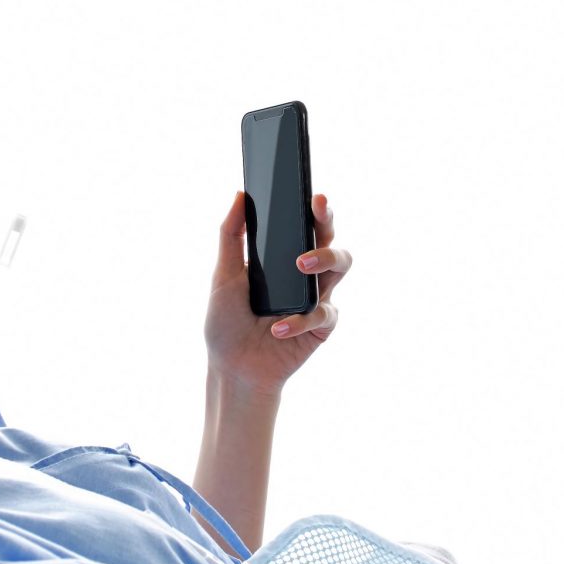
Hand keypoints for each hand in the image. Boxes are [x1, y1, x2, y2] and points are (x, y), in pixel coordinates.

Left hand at [204, 191, 351, 394]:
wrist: (233, 369)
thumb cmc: (227, 323)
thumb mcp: (223, 276)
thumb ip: (231, 236)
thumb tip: (240, 194)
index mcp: (284, 258)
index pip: (305, 226)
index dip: (314, 207)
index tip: (311, 194)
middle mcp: (305, 275)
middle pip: (330, 239)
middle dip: (327, 222)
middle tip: (316, 212)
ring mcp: (316, 298)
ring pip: (340, 267)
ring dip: (324, 259)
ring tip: (300, 265)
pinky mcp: (321, 327)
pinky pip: (323, 314)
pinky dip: (300, 321)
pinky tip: (278, 328)